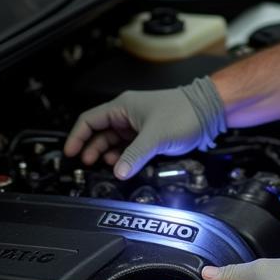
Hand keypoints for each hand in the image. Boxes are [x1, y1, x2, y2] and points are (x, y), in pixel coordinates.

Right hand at [63, 77, 225, 179]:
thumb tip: (117, 172)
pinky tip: (124, 165)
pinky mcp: (149, 135)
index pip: (89, 120)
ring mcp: (138, 125)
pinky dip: (124, 157)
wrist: (209, 111)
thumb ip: (134, 155)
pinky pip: (129, 147)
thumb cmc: (185, 112)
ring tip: (109, 167)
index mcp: (123, 107)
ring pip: (114, 141)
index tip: (70, 153)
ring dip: (109, 155)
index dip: (77, 137)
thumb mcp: (155, 136)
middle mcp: (128, 115)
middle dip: (92, 149)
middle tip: (88, 165)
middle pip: (99, 133)